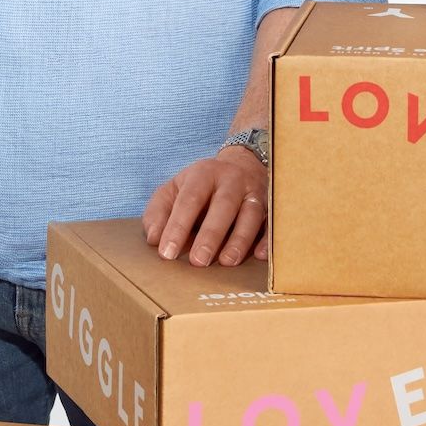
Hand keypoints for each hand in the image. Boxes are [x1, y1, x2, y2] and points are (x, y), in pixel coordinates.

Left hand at [142, 148, 267, 266]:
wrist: (242, 163)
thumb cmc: (202, 185)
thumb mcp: (175, 189)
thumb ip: (159, 211)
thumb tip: (153, 238)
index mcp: (204, 173)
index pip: (190, 199)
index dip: (178, 226)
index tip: (167, 253)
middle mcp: (231, 180)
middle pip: (223, 205)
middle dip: (211, 234)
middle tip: (198, 261)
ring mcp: (254, 191)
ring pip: (250, 214)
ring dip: (240, 239)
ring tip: (226, 262)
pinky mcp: (271, 205)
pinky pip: (272, 222)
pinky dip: (267, 239)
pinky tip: (259, 256)